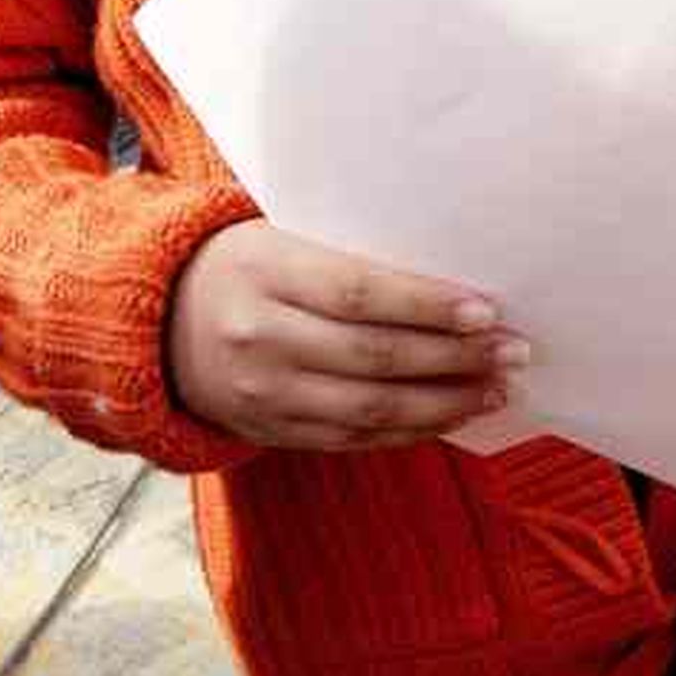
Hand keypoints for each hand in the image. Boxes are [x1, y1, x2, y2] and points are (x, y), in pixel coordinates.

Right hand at [166, 219, 524, 450]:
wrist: (161, 321)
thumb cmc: (247, 263)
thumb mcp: (282, 237)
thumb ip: (350, 258)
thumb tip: (449, 281)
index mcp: (265, 273)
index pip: (359, 293)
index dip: (426, 305)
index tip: (486, 310)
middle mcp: (260, 338)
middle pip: (372, 356)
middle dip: (453, 358)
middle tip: (514, 351)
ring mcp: (263, 395)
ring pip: (369, 408)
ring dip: (444, 402)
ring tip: (498, 388)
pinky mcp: (270, 434)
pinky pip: (352, 439)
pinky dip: (408, 431)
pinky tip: (452, 416)